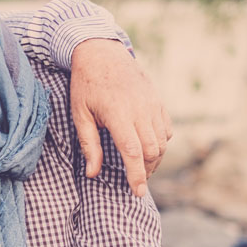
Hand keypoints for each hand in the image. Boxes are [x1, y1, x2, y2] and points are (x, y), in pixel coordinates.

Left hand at [69, 40, 171, 196]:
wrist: (101, 53)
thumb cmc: (86, 84)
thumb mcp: (80, 114)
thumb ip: (88, 145)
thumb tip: (92, 173)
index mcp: (118, 114)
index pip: (133, 152)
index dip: (136, 175)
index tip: (138, 192)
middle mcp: (140, 110)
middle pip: (152, 150)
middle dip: (146, 170)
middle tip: (135, 180)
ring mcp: (152, 104)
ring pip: (163, 142)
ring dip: (154, 159)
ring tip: (141, 167)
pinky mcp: (158, 100)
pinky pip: (167, 129)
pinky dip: (161, 143)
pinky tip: (148, 147)